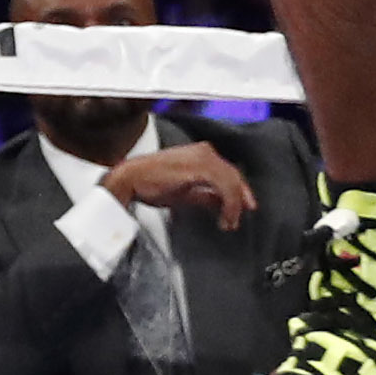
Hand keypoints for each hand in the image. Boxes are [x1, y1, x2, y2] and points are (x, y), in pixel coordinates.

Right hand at [103, 140, 254, 228]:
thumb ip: (204, 196)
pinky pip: (224, 186)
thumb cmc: (151, 183)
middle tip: (237, 219)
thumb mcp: (185, 192)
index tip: (243, 207)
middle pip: (233, 176)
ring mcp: (203, 158)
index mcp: (201, 154)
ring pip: (231, 181)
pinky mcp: (200, 167)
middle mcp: (204, 152)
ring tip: (228, 222)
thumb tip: (220, 204)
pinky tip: (223, 216)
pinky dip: (228, 203)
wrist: (131, 179)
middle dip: (240, 199)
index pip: (228, 172)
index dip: (239, 191)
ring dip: (233, 205)